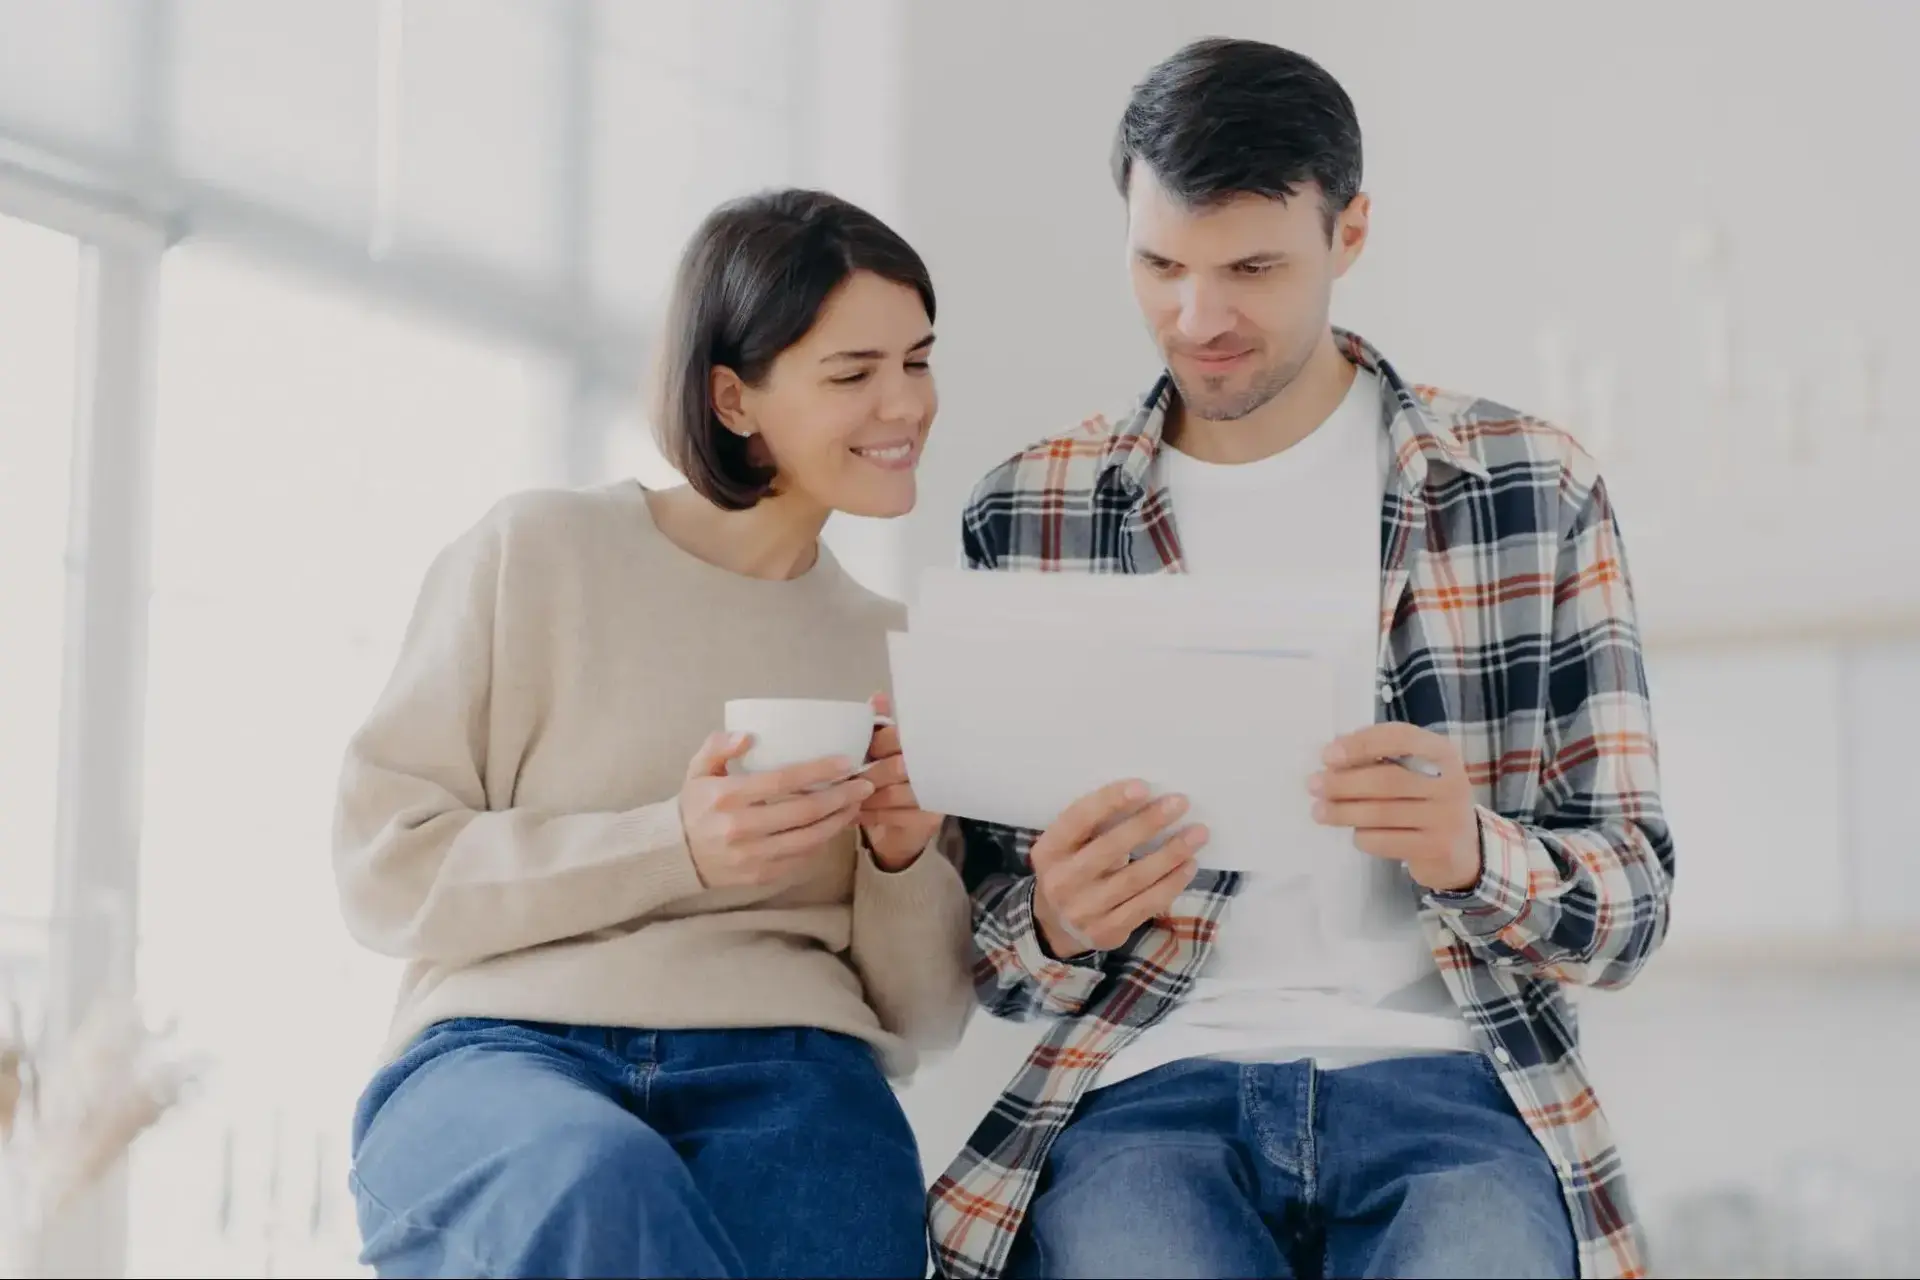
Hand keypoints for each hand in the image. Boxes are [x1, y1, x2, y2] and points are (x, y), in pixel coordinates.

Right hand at [679, 732, 873, 889]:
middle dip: (841, 796)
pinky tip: (835, 826)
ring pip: (809, 839)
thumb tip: (748, 735)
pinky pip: (801, 859)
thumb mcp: (697, 769)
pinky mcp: (760, 876)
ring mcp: (752, 856)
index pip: (783, 781)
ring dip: (839, 821)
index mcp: (728, 796)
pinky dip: (822, 842)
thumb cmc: (694, 805)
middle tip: (864, 784)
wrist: (675, 855)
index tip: (845, 762)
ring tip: (857, 804)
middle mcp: (741, 828)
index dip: (819, 771)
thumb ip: (718, 746)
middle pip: (805, 812)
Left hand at [856, 693, 944, 870]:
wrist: (903, 832)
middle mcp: (933, 768)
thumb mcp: (881, 753)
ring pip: (893, 792)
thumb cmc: (890, 784)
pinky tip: (852, 815)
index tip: (858, 752)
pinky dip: (869, 815)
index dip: (877, 743)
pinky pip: (894, 815)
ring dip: (865, 796)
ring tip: (843, 797)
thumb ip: (880, 726)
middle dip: (867, 773)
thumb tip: (878, 696)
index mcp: (921, 746)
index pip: (900, 738)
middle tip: (844, 779)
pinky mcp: (928, 819)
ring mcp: (933, 795)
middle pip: (898, 765)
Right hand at [1030, 779, 1206, 955]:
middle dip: (1148, 823)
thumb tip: (1147, 798)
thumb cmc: (1071, 869)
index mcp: (1048, 850)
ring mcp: (1084, 910)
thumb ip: (1093, 826)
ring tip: (1197, 833)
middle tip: (1180, 803)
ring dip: (1170, 853)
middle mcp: (1061, 881)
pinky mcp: (1107, 932)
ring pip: (1135, 878)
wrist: (1055, 925)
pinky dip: (1171, 883)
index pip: (1078, 820)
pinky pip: (1146, 905)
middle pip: (1110, 848)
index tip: (1143, 786)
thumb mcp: (1066, 846)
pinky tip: (1189, 865)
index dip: (1109, 802)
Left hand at [1309, 722, 1480, 892]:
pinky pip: (1386, 841)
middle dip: (1343, 782)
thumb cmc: (1427, 801)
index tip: (1327, 755)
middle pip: (1386, 779)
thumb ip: (1383, 758)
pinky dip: (1363, 837)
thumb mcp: (1417, 772)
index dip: (1361, 744)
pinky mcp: (1436, 848)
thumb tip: (1334, 751)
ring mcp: (1446, 818)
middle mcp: (1450, 783)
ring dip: (1343, 811)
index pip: (1400, 738)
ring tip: (1319, 811)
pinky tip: (1354, 833)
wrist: (1465, 849)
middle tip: (1313, 785)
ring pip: (1382, 813)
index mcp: (1442, 753)